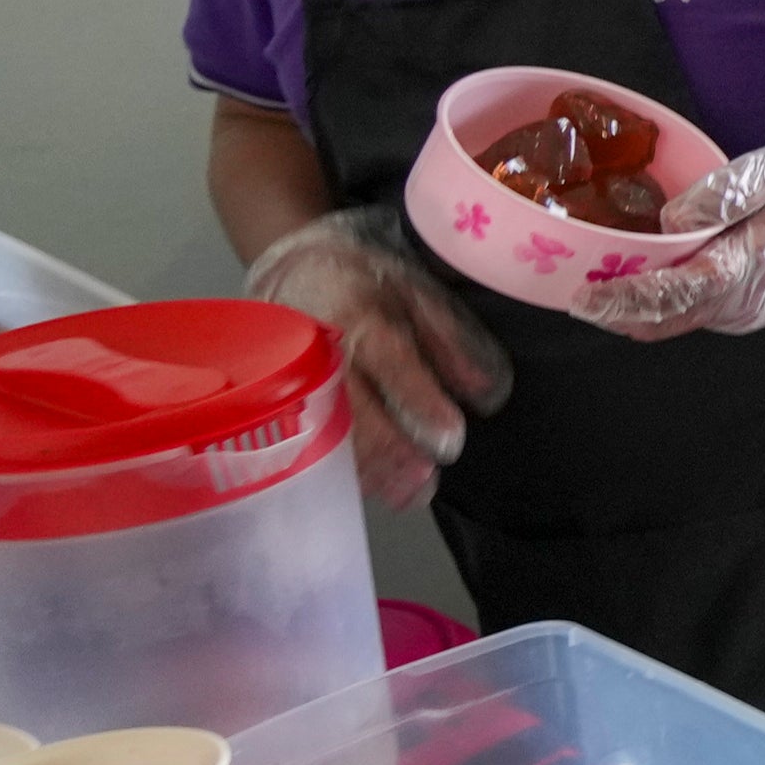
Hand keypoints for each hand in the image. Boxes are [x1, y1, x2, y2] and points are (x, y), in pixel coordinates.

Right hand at [246, 208, 514, 508]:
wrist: (288, 270)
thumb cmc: (365, 285)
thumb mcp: (415, 292)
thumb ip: (450, 340)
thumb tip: (485, 392)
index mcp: (359, 314)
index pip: (389, 360)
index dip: (418, 402)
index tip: (449, 439)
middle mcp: (321, 350)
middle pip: (349, 407)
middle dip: (388, 451)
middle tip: (426, 481)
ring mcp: (293, 378)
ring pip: (324, 434)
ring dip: (367, 470)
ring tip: (408, 494)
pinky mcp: (279, 400)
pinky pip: (307, 442)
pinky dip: (342, 469)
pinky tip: (376, 487)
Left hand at [587, 134, 764, 340]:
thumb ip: (716, 197)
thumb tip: (667, 221)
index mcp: (742, 271)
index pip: (667, 297)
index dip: (618, 301)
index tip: (579, 298)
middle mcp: (739, 305)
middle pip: (662, 323)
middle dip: (615, 313)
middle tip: (574, 292)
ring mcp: (746, 314)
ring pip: (676, 323)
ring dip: (636, 310)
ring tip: (599, 284)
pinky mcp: (750, 311)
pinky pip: (694, 315)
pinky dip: (661, 305)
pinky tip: (645, 281)